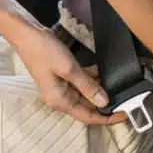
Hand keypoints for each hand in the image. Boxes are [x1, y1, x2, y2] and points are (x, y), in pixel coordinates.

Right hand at [11, 24, 125, 124]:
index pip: (88, 116)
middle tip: (126, 96)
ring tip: (118, 83)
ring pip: (85, 93)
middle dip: (106, 102)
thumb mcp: (69, 69)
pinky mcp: (62, 75)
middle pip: (87, 106)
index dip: (107, 118)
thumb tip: (104, 102)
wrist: (26, 34)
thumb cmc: (44, 52)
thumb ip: (87, 86)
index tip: (125, 114)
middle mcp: (61, 97)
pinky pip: (80, 81)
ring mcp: (61, 86)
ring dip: (100, 88)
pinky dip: (91, 77)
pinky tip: (102, 69)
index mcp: (60, 101)